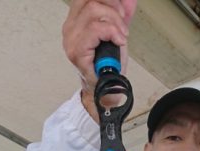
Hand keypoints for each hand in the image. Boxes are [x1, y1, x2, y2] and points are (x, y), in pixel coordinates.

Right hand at [63, 0, 136, 117]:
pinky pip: (96, 29)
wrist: (107, 92)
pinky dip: (112, 32)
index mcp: (76, 21)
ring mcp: (71, 39)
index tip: (123, 8)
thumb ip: (120, 15)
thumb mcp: (117, 33)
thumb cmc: (109, 66)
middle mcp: (70, 28)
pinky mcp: (76, 51)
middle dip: (114, 8)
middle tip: (123, 24)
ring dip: (115, 22)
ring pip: (94, 11)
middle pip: (91, 1)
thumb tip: (129, 0)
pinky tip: (119, 41)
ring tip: (121, 36)